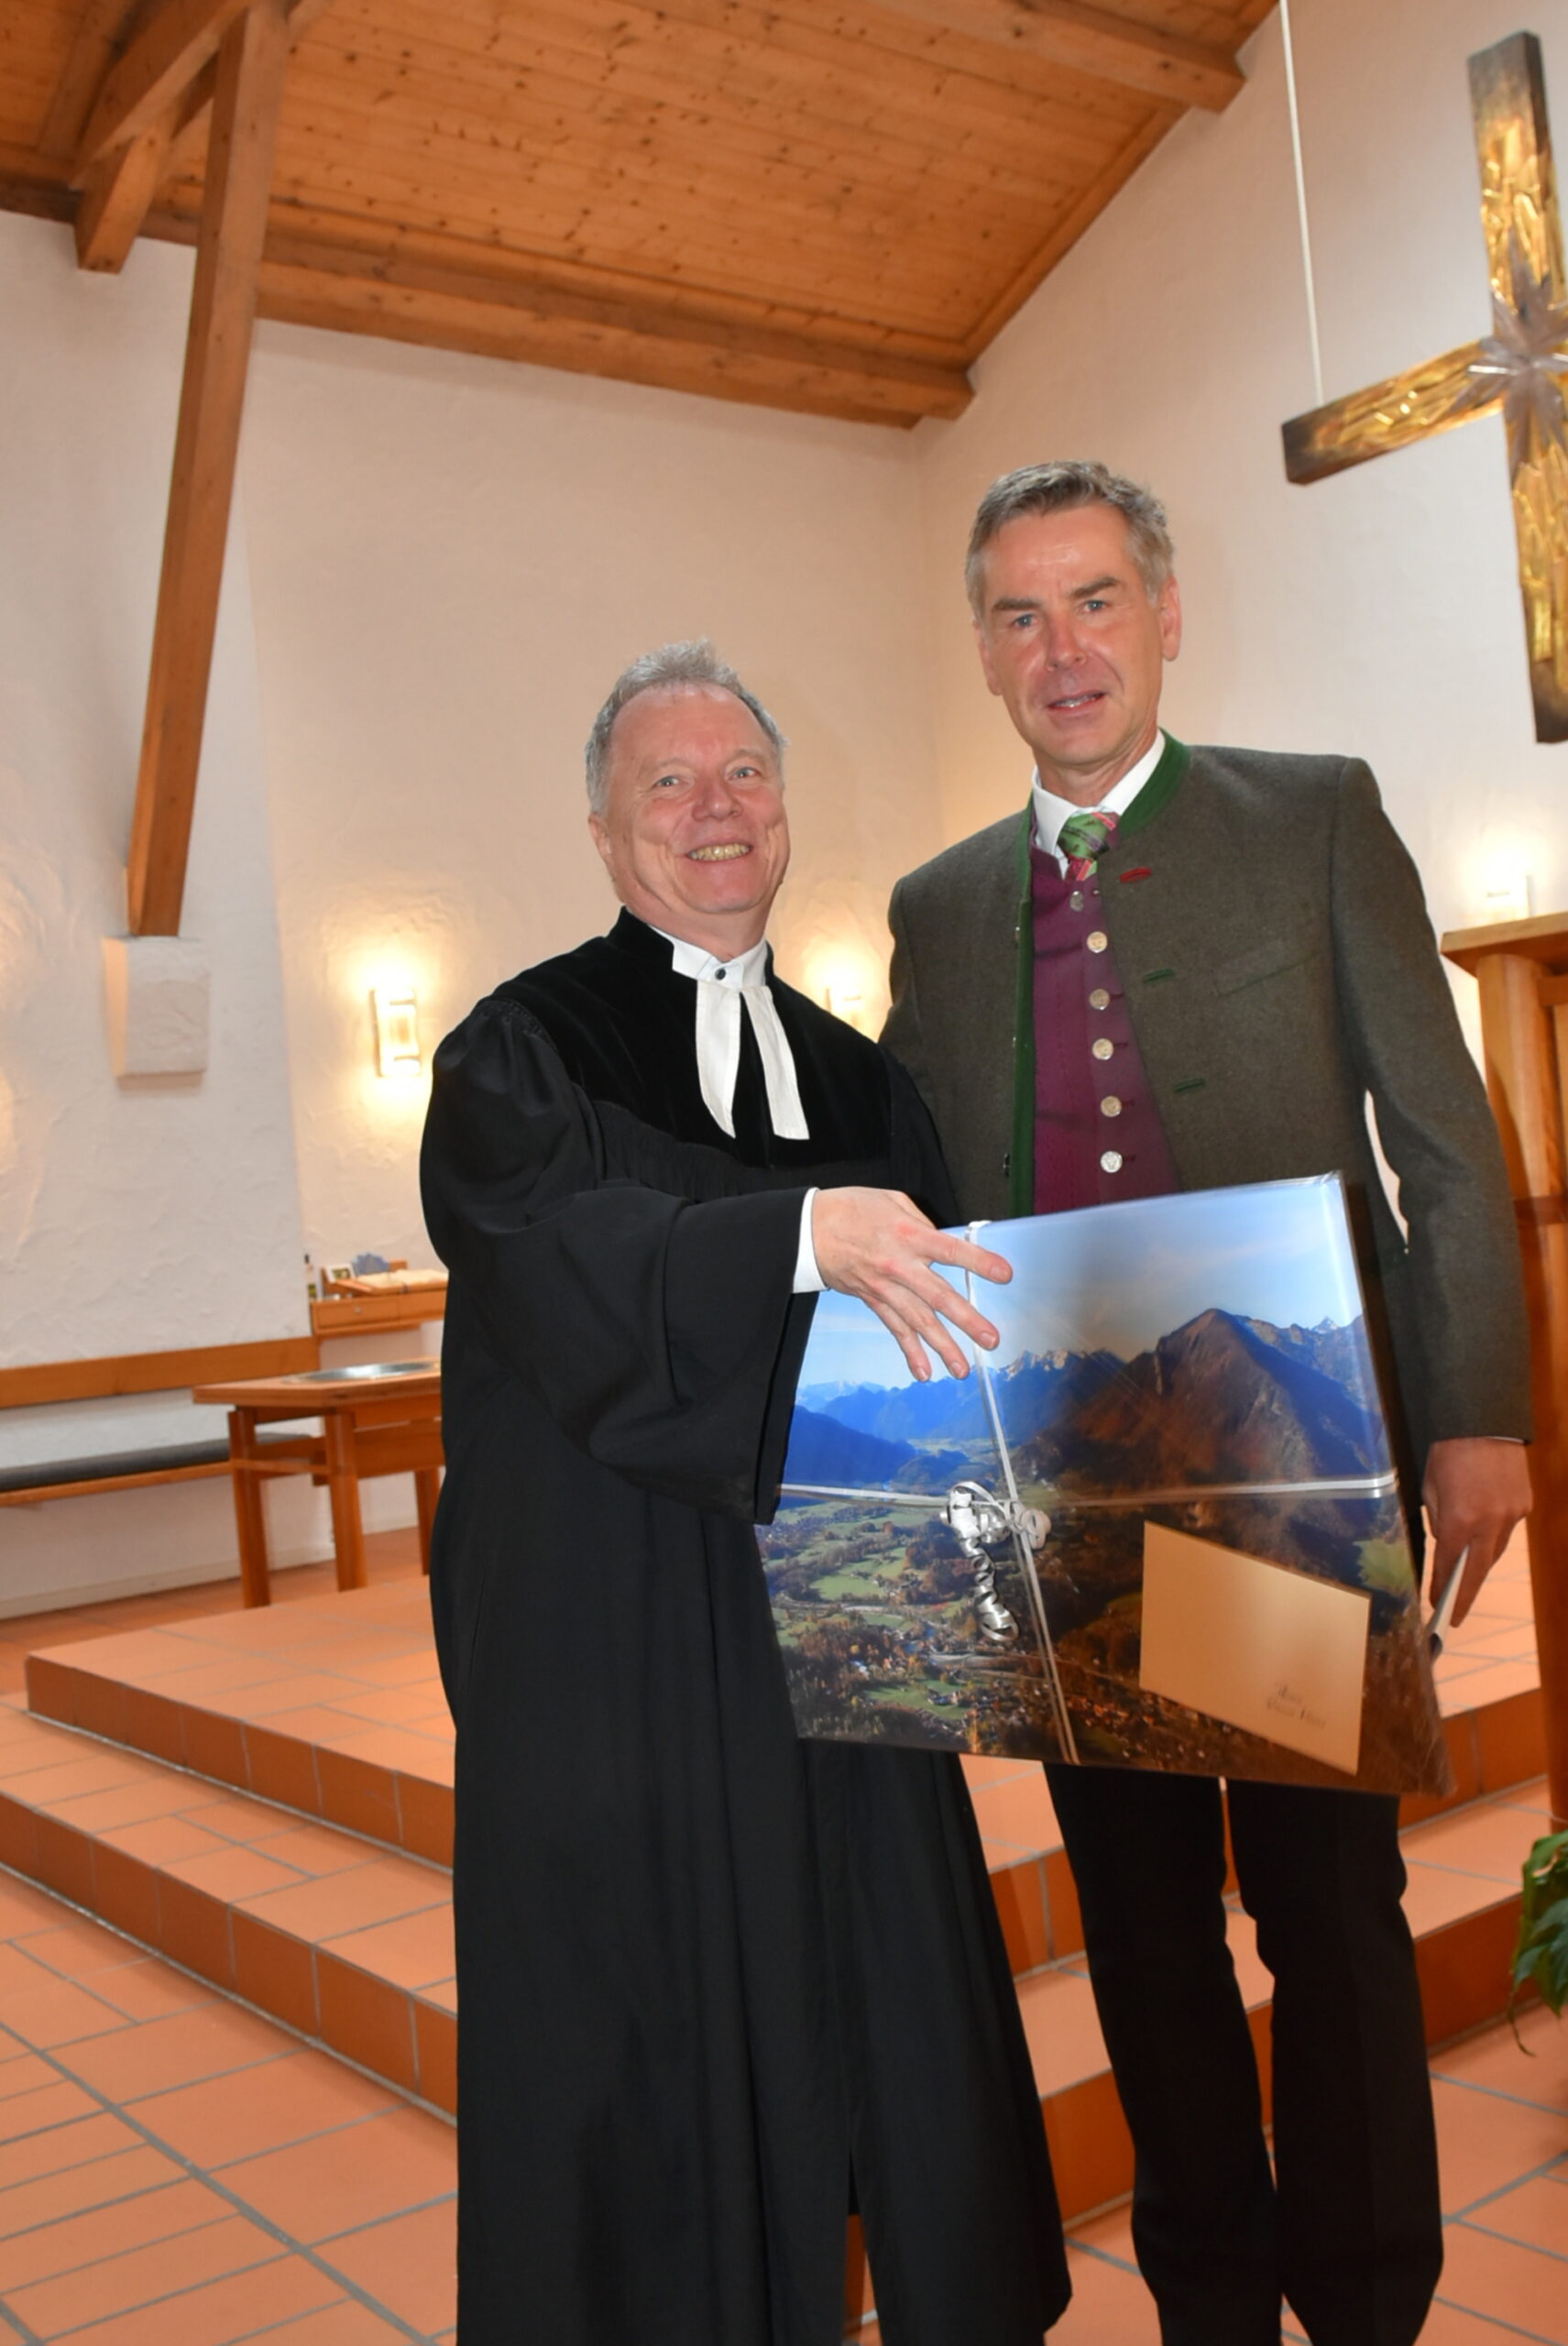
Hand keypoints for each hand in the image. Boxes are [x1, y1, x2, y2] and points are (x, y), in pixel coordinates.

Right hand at [811, 1188, 1011, 1384]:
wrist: (807, 1229)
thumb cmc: (851, 1208)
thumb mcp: (891, 1200)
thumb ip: (922, 1222)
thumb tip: (944, 1243)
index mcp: (908, 1234)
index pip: (951, 1250)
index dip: (979, 1262)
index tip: (1004, 1274)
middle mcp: (899, 1265)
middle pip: (938, 1296)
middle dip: (967, 1319)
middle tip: (990, 1339)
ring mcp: (884, 1286)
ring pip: (917, 1320)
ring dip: (941, 1346)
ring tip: (962, 1368)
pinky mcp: (872, 1299)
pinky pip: (893, 1328)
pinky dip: (909, 1351)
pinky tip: (923, 1372)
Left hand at [1422, 1436, 1531, 1626]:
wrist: (1484, 1420)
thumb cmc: (1448, 1451)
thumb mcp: (1430, 1487)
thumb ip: (1438, 1519)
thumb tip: (1446, 1541)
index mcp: (1459, 1520)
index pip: (1449, 1566)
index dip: (1442, 1588)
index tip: (1436, 1607)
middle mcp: (1489, 1523)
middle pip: (1478, 1570)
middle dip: (1466, 1594)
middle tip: (1455, 1615)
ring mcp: (1512, 1515)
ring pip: (1496, 1551)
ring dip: (1481, 1565)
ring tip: (1467, 1580)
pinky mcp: (1524, 1505)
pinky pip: (1507, 1530)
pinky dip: (1494, 1536)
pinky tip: (1484, 1539)